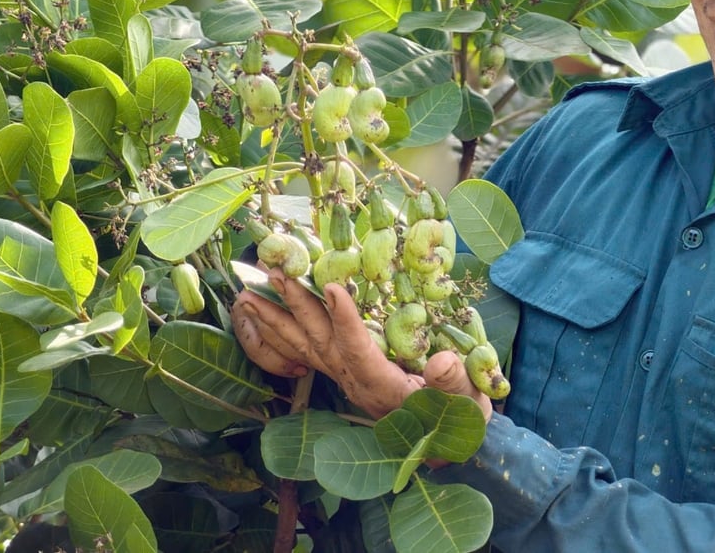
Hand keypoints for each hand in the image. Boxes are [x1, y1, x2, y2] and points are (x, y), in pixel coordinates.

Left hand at [233, 270, 489, 421]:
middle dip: (295, 307)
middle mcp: (355, 382)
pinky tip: (262, 321)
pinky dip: (279, 337)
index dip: (343, 319)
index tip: (330, 286)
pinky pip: (304, 354)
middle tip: (274, 273)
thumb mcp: (465, 401)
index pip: (357, 351)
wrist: (443, 442)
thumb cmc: (458, 416)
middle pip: (318, 343)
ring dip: (276, 320)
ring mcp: (345, 378)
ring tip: (249, 294)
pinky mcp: (344, 374)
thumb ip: (453, 382)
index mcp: (383, 387)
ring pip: (304, 348)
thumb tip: (443, 362)